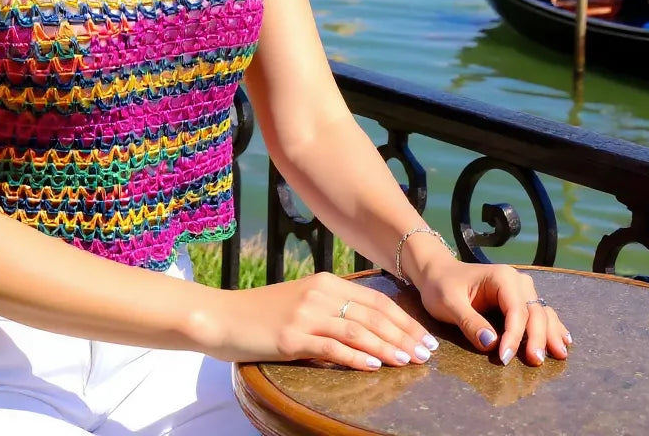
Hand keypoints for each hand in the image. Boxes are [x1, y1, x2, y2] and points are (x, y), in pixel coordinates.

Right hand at [215, 271, 439, 370]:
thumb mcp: (301, 303)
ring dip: (387, 346)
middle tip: (428, 353)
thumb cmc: (262, 314)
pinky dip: (355, 356)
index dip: (403, 319)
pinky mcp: (291, 336)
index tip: (425, 337)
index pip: (375, 301)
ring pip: (357, 330)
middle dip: (404, 334)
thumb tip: (369, 331)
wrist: (221, 316)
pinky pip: (330, 347)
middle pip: (372, 314)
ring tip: (409, 361)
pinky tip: (374, 365)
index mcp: (325, 282)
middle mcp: (319, 293)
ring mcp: (305, 314)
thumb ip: (332, 310)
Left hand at [414, 257, 570, 365]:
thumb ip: (469, 322)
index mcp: (501, 277)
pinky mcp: (519, 300)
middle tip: (535, 362)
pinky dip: (551, 327)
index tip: (505, 358)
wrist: (437, 273)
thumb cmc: (441, 286)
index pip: (516, 310)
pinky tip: (563, 340)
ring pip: (541, 313)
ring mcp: (520, 289)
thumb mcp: (448, 303)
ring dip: (549, 334)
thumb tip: (492, 343)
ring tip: (559, 354)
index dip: (514, 336)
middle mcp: (516, 280)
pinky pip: (540, 313)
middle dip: (537, 337)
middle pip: (534, 312)